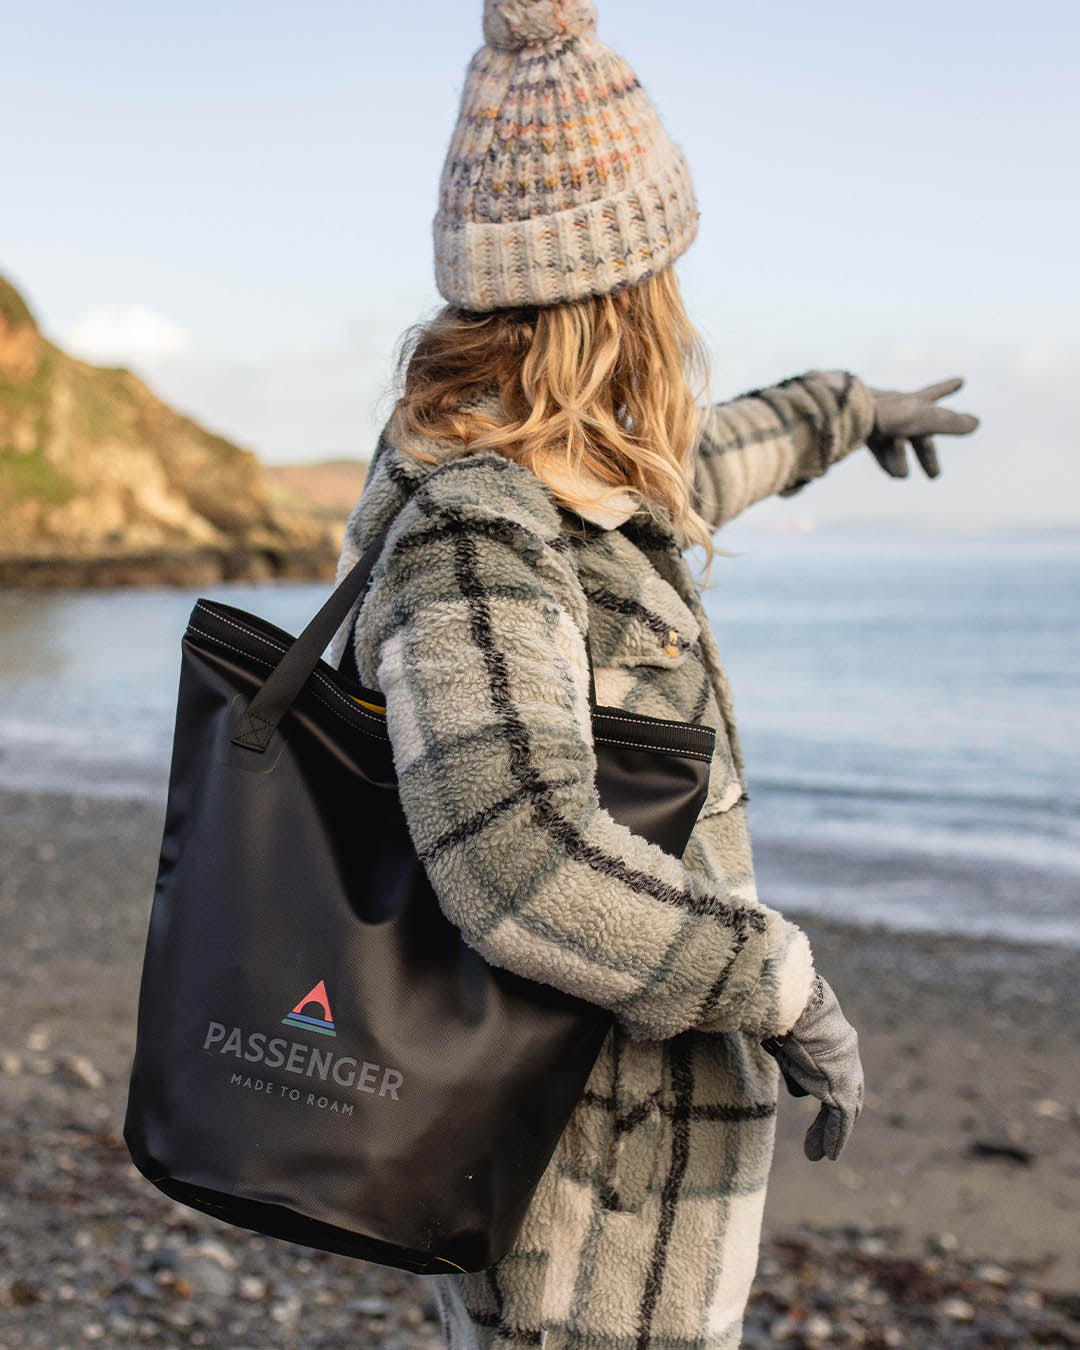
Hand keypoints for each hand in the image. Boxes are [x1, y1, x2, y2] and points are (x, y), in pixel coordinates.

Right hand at [760, 974, 864, 1161]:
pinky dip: (834, 1139)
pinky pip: (840, 1121)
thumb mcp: (784, 1031)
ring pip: (841, 1113)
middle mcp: (846, 1061)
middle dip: (829, 1119)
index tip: (812, 1101)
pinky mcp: (842, 1090)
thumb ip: (784, 1048)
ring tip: (817, 1155)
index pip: (832, 1073)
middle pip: (841, 1097)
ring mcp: (847, 1076)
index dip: (823, 1091)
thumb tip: (772, 1057)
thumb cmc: (787, 1011)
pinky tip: (828, 1155)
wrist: (803, 1008)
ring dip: (829, 1135)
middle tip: (819, 1138)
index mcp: (834, 1042)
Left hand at [865, 377, 978, 478]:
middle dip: (926, 456)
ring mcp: (876, 423)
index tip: (960, 380)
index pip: (936, 394)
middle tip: (934, 476)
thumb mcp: (922, 419)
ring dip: (901, 460)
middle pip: (918, 436)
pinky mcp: (860, 436)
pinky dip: (887, 462)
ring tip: (900, 472)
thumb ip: (950, 423)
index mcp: (913, 402)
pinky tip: (893, 471)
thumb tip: (977, 423)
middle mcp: (895, 409)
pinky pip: (878, 454)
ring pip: (897, 448)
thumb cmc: (886, 414)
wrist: (842, 415)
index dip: (948, 389)